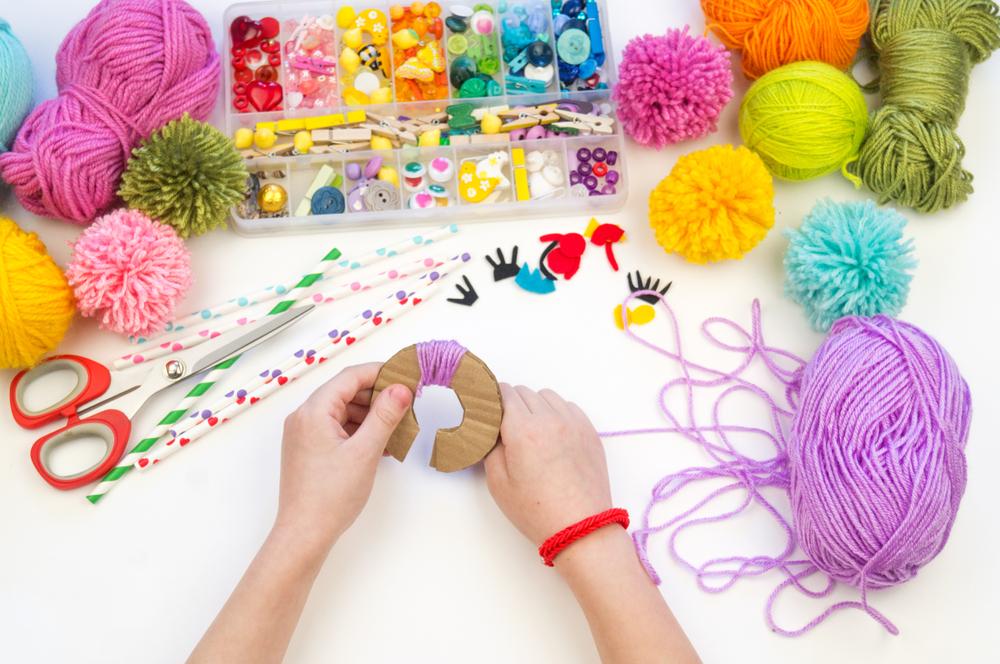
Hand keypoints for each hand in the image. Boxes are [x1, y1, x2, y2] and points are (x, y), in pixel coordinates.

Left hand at [273, 363, 411, 557]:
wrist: (304, 534)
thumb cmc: (331, 496)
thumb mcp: (365, 451)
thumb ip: (385, 416)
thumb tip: (401, 388)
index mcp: (313, 411)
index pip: (351, 377)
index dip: (381, 373)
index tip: (406, 377)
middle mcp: (304, 417)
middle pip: (345, 392)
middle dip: (377, 395)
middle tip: (406, 404)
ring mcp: (303, 434)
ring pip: (342, 410)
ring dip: (370, 414)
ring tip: (396, 427)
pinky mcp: (308, 449)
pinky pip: (336, 428)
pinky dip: (358, 430)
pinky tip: (380, 443)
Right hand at [485, 384, 611, 545]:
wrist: (580, 528)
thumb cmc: (537, 511)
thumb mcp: (498, 483)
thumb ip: (491, 447)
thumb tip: (493, 429)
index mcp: (523, 430)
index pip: (505, 393)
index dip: (493, 398)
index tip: (488, 408)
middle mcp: (550, 420)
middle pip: (525, 392)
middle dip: (512, 404)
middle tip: (507, 426)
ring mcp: (574, 423)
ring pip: (548, 396)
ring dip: (536, 406)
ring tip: (532, 430)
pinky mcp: (590, 432)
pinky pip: (569, 407)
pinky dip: (557, 413)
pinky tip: (553, 434)